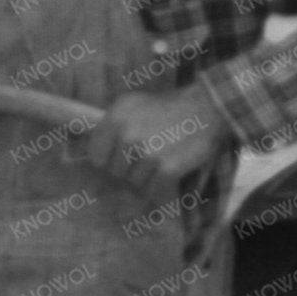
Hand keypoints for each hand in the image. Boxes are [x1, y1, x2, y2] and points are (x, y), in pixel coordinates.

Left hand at [95, 84, 227, 192]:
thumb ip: (111, 127)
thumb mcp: (133, 105)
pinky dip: (160, 186)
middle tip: (148, 155)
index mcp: (116, 117)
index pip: (96, 155)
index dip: (108, 160)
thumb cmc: (169, 107)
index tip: (121, 157)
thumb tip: (90, 156)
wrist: (206, 107)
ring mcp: (147, 153)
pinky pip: (152, 190)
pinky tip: (170, 169)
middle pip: (115, 172)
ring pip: (133, 182)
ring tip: (162, 159)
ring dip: (146, 177)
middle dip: (129, 169)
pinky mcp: (165, 169)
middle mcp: (127, 135)